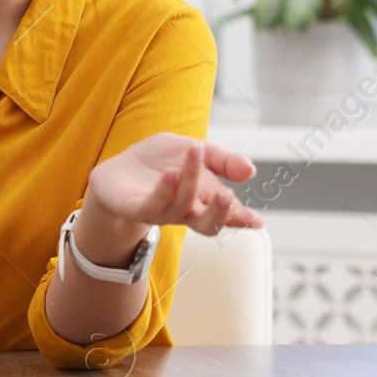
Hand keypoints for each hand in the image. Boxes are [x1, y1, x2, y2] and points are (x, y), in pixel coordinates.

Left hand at [86, 134, 262, 236]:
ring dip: (190, 180)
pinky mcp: (134, 208)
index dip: (242, 219)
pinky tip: (170, 174)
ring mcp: (160, 212)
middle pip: (207, 224)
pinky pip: (150, 206)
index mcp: (203, 201)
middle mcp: (184, 212)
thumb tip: (251, 170)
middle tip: (227, 195)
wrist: (119, 169)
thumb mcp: (197, 151)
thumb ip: (223, 161)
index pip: (226, 215)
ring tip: (194, 152)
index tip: (258, 222)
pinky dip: (163, 191)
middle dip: (219, 212)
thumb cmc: (161, 163)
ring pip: (180, 207)